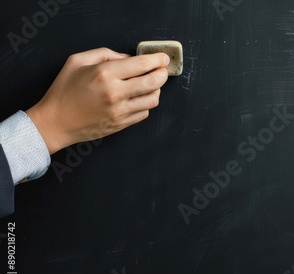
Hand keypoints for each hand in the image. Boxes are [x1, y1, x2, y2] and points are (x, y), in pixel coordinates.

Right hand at [26, 47, 169, 154]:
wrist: (56, 122)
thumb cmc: (64, 90)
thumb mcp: (77, 61)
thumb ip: (105, 54)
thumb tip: (128, 57)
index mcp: (104, 74)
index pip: (141, 64)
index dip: (157, 59)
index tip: (163, 58)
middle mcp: (115, 93)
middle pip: (153, 82)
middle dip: (163, 74)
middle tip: (163, 70)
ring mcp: (120, 111)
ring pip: (153, 100)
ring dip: (156, 90)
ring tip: (150, 85)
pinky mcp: (121, 124)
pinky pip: (144, 113)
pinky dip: (145, 104)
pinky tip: (138, 98)